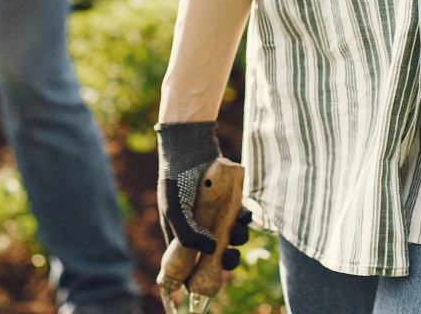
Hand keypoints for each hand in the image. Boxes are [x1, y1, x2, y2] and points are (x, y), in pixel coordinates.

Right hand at [156, 122, 250, 266]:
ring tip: (239, 229)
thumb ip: (188, 235)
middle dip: (225, 258)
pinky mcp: (226, 197)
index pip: (188, 262)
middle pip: (213, 251)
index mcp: (179, 231)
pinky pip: (238, 215)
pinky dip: (244, 218)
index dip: (199, 273)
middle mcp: (197, 224)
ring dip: (237, 237)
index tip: (212, 276)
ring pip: (228, 234)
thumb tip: (213, 250)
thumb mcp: (175, 209)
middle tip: (232, 255)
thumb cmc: (176, 177)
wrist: (190, 143)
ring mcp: (213, 211)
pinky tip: (245, 214)